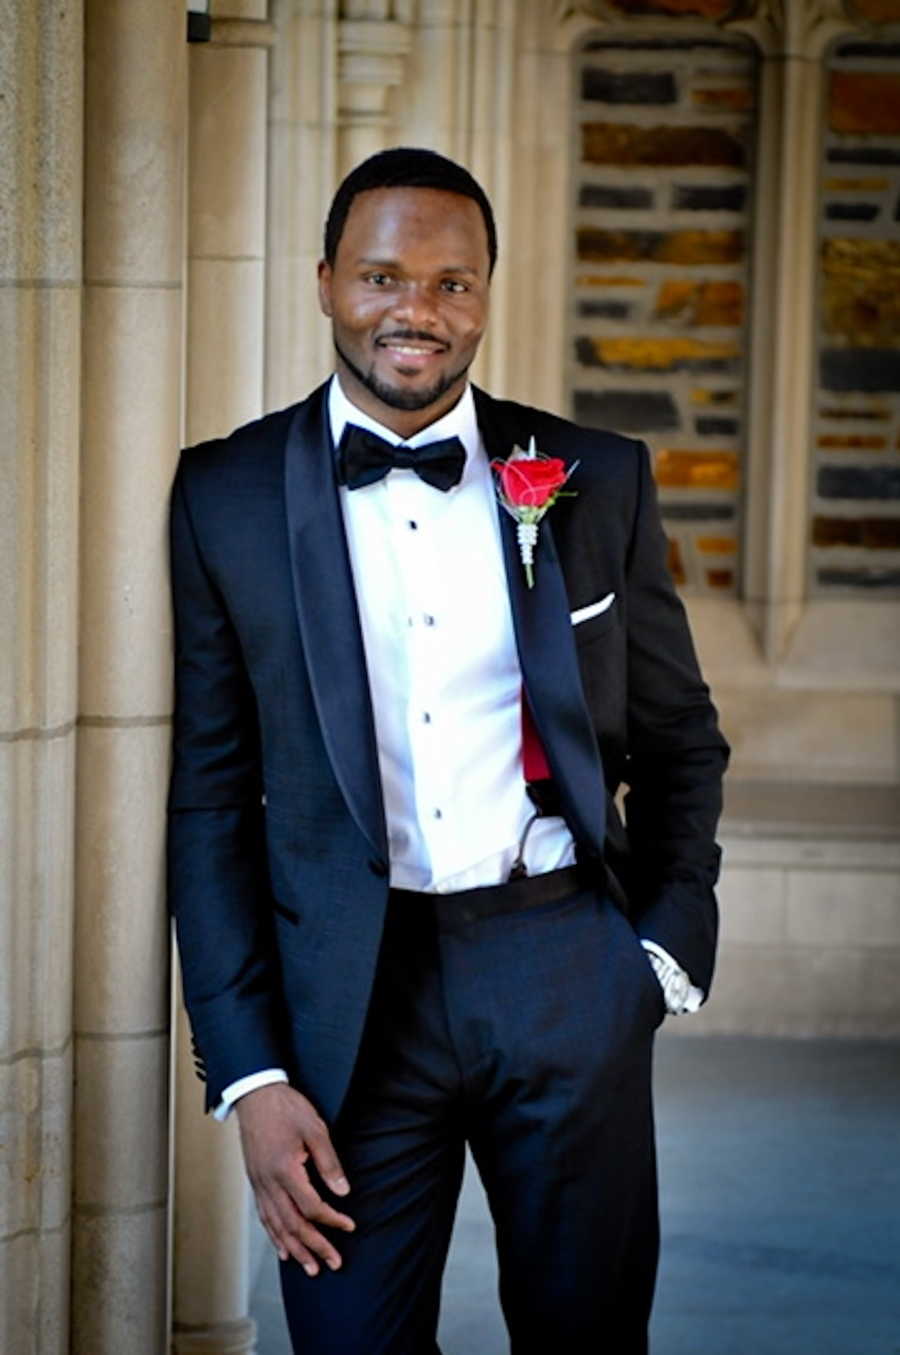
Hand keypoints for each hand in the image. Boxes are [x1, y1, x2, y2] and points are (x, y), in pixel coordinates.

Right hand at [235, 1082, 354, 1275]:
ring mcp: (259, 1184)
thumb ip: (329, 1162)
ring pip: (276, 1226)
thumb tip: (343, 1192)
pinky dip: (275, 1236)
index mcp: (285, 1170)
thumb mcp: (315, 1129)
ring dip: (295, 1249)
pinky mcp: (255, 1181)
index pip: (311, 1207)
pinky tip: (283, 1249)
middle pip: (293, 1224)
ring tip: (310, 1267)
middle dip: (314, 1247)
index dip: (332, 1220)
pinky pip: (264, 1216)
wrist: (255, 1094)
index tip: (349, 1226)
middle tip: (333, 1263)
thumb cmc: (286, 1108)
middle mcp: (269, 1183)